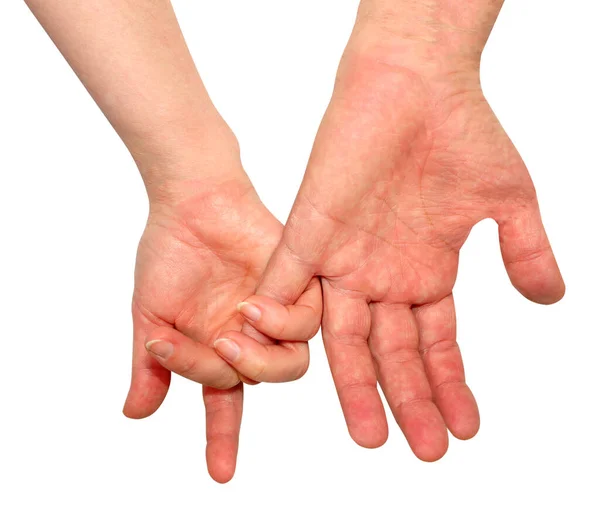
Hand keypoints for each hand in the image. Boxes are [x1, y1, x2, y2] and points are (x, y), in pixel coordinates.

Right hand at [122, 150, 320, 482]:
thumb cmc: (169, 255)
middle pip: (261, 380)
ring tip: (230, 330)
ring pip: (291, 364)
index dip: (223, 440)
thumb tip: (135, 414)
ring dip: (258, 356)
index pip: (225, 403)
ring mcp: (275, 315)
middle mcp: (250, 337)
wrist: (190, 204)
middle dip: (231, 373)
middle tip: (213, 346)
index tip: (221, 475)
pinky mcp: (297, 286)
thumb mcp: (152, 316)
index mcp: (217, 349)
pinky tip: (251, 304)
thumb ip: (152, 365)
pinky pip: (306, 323)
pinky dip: (280, 322)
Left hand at [247, 32, 563, 460]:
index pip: (435, 344)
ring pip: (343, 336)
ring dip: (354, 385)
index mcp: (424, 272)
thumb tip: (550, 299)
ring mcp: (344, 259)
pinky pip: (288, 287)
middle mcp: (381, 275)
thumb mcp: (505, 201)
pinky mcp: (309, 232)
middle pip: (391, 353)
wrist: (415, 81)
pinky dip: (282, 321)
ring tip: (369, 434)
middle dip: (408, 400)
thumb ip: (523, 251)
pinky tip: (282, 358)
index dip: (448, 385)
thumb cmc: (460, 131)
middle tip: (422, 451)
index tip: (463, 428)